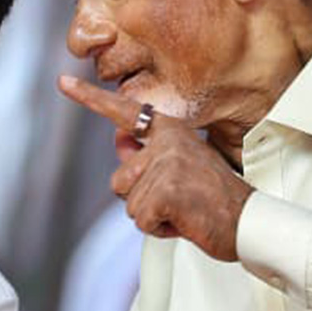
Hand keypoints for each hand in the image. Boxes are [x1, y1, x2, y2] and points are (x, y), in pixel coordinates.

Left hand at [58, 76, 252, 260]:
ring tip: (186, 209)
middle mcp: (167, 141)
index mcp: (171, 130)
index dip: (91, 98)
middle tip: (181, 200)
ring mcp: (166, 164)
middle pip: (120, 180)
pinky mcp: (166, 190)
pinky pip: (141, 220)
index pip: (126, 112)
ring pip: (129, 203)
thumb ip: (148, 153)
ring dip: (153, 215)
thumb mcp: (181, 167)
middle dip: (142, 200)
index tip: (62, 81)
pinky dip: (160, 229)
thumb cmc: (216, 198)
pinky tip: (185, 221)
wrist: (249, 221)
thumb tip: (119, 139)